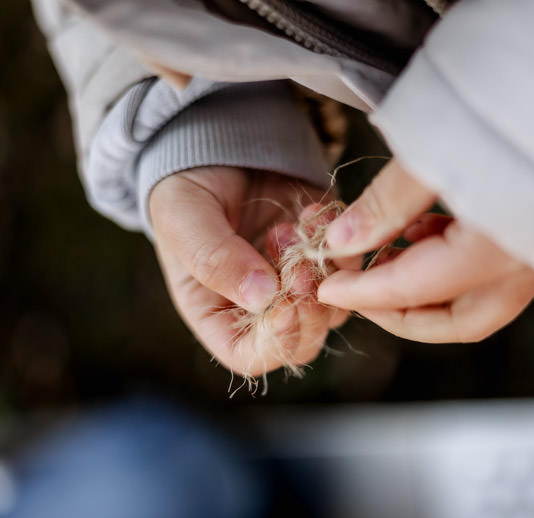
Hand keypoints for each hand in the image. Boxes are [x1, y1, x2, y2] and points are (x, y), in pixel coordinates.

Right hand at [150, 166, 346, 377]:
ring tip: (292, 230)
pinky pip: (350, 266)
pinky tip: (314, 211)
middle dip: (308, 310)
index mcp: (217, 314)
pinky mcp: (324, 252)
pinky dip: (341, 244)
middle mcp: (262, 308)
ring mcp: (298, 281)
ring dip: (324, 274)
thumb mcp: (183, 218)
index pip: (251, 356)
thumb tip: (262, 297)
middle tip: (299, 266)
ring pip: (333, 308)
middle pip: (303, 342)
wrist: (218, 144)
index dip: (273, 342)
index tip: (282, 303)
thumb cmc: (186, 187)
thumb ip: (214, 258)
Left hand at [317, 160, 533, 342]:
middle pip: (457, 322)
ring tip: (383, 255)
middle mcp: (528, 263)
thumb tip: (341, 242)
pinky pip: (494, 274)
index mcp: (498, 248)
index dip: (362, 294)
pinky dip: (451, 268)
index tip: (327, 287)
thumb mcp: (433, 147)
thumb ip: (386, 204)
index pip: (412, 290)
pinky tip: (421, 232)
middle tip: (356, 292)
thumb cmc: (509, 104)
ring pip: (479, 304)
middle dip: (400, 317)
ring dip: (426, 294)